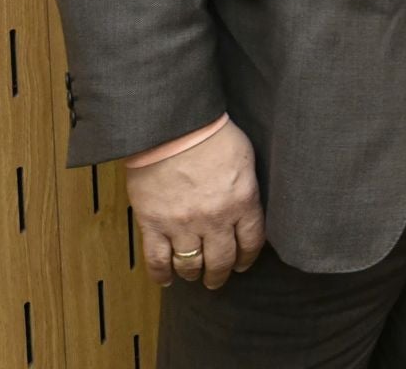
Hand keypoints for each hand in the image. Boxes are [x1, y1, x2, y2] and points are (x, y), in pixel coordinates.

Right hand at [125, 120, 265, 288]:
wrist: (171, 126)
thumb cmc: (211, 133)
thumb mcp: (245, 157)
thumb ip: (247, 187)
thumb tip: (247, 204)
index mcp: (242, 201)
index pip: (252, 242)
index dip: (247, 258)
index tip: (243, 264)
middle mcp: (215, 219)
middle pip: (222, 260)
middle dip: (220, 274)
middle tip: (217, 279)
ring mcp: (183, 224)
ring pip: (191, 265)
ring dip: (194, 274)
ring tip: (194, 275)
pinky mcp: (154, 224)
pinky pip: (158, 260)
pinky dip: (162, 274)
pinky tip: (166, 280)